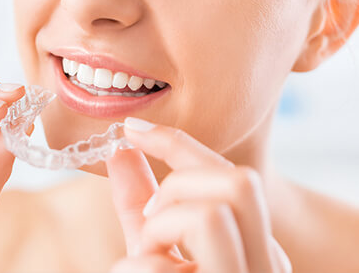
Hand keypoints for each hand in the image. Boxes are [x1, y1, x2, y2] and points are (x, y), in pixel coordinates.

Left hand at [106, 118, 291, 272]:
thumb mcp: (152, 250)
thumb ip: (141, 202)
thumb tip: (122, 148)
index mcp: (253, 247)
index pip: (228, 172)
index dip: (177, 141)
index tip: (131, 129)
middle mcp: (265, 269)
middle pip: (239, 181)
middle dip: (180, 181)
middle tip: (151, 214)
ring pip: (213, 213)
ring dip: (162, 225)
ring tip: (145, 253)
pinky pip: (169, 268)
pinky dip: (138, 268)